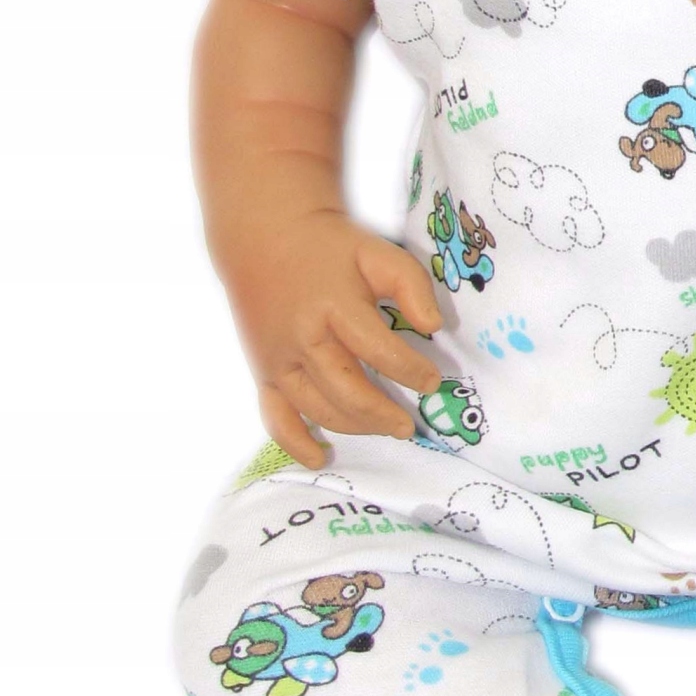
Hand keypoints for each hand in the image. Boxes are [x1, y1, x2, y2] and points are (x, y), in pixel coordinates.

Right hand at [220, 208, 443, 468]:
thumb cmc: (331, 248)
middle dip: (383, 414)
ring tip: (386, 428)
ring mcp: (278, 360)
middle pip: (347, 390)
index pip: (377, 350)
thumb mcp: (377, 252)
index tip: (432, 381)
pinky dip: (296, 444)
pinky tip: (321, 458)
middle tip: (411, 425)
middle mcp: (302, 338)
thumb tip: (434, 327)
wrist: (265, 237)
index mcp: (333, 306)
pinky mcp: (262, 372)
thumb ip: (410, 285)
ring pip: (318, 409)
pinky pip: (275, 417)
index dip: (409, 370)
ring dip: (355, 427)